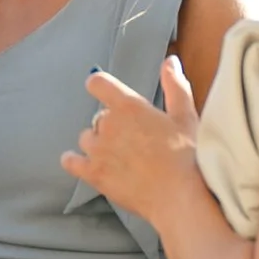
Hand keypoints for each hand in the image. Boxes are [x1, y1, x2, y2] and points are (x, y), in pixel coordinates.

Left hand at [60, 57, 200, 223]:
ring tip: (118, 156)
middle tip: (133, 140)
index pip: (98, 84)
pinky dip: (74, 161)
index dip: (98, 84)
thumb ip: (175, 86)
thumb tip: (169, 62)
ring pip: (87, 138)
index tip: (100, 88)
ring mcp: (98, 150)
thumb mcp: (185, 116)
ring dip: (97, 144)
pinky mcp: (93, 174)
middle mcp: (108, 124)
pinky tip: (80, 163)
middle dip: (112, 125)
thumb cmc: (187, 156)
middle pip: (99, 117)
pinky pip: (71, 162)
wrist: (180, 196)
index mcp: (129, 106)